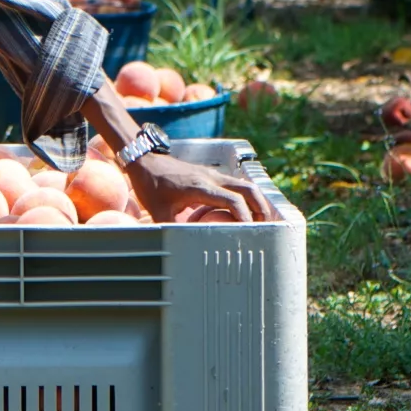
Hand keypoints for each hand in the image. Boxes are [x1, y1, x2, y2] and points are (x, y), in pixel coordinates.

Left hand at [123, 152, 276, 223]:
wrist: (145, 159)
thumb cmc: (150, 186)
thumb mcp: (158, 212)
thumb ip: (172, 230)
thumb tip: (181, 251)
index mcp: (200, 187)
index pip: (233, 201)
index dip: (245, 218)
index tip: (249, 234)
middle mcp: (211, 178)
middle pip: (248, 190)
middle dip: (260, 209)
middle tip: (265, 228)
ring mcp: (213, 174)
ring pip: (245, 185)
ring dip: (255, 202)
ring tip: (258, 222)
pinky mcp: (211, 174)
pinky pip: (235, 185)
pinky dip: (244, 198)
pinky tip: (241, 213)